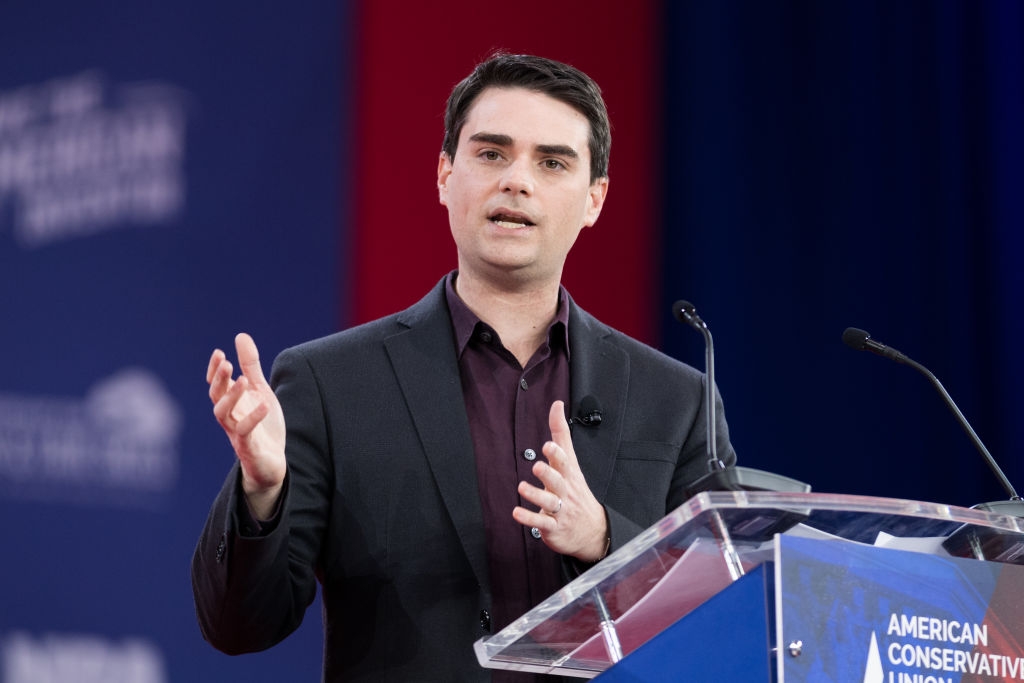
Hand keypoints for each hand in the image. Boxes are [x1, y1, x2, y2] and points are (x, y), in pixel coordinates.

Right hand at [207, 333, 285, 518]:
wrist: (271, 462)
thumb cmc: (263, 425)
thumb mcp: (260, 390)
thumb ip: (251, 366)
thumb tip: (240, 336)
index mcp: (232, 404)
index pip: (216, 385)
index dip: (214, 370)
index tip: (220, 353)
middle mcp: (230, 417)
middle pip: (216, 397)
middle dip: (219, 380)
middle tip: (226, 362)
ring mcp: (236, 433)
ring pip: (223, 415)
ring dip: (231, 397)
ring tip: (244, 380)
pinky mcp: (248, 447)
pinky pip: (246, 432)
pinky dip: (253, 418)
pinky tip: (264, 404)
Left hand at [513, 400, 608, 561]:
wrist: (593, 530)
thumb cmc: (576, 490)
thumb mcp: (571, 461)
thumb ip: (561, 434)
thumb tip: (556, 405)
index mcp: (569, 474)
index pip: (565, 462)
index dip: (557, 454)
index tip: (548, 445)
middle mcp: (565, 491)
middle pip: (558, 481)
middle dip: (548, 474)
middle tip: (537, 466)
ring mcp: (560, 510)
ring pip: (548, 502)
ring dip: (535, 495)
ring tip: (522, 487)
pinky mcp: (553, 527)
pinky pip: (541, 523)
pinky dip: (529, 518)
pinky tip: (516, 512)